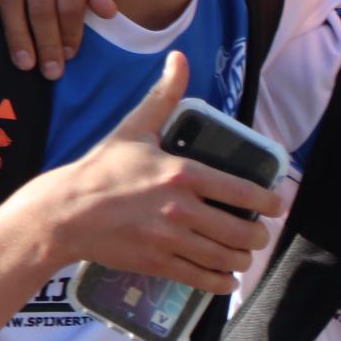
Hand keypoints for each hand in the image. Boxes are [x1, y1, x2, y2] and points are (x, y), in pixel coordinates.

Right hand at [29, 53, 282, 292]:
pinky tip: (226, 279)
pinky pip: (201, 279)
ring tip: (243, 255)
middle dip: (257, 235)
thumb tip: (179, 58)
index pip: (243, 191)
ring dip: (241, 260)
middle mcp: (182, 209)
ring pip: (225, 258)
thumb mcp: (134, 128)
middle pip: (241, 231)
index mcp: (183, 173)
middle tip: (258, 234)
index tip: (276, 205)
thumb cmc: (101, 169)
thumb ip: (164, 96)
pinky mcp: (157, 264)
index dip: (269, 202)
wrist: (64, 212)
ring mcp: (171, 240)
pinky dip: (220, 283)